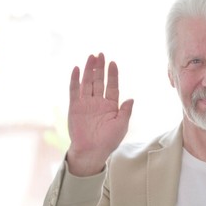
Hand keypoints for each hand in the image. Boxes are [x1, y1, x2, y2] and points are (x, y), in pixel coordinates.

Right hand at [66, 53, 133, 175]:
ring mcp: (86, 104)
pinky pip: (74, 91)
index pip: (112, 86)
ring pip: (87, 83)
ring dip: (89, 70)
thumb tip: (131, 98)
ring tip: (91, 57)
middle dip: (100, 68)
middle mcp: (98, 102)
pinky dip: (75, 80)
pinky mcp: (75, 107)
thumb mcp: (121, 125)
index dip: (113, 75)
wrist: (92, 151)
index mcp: (111, 106)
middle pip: (99, 81)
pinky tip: (77, 69)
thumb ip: (125, 111)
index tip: (113, 63)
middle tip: (100, 54)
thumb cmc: (109, 141)